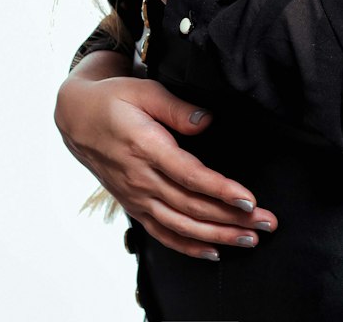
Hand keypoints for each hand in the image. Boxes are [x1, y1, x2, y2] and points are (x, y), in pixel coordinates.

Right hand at [56, 53, 277, 259]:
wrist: (77, 118)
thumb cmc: (114, 100)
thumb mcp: (144, 91)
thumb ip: (176, 107)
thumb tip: (207, 120)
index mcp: (146, 148)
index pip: (189, 176)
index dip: (220, 190)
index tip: (249, 199)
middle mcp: (141, 179)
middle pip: (191, 206)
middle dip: (232, 217)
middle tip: (266, 222)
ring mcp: (136, 196)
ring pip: (181, 225)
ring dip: (217, 235)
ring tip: (249, 239)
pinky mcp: (134, 205)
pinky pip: (162, 233)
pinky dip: (188, 246)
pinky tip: (214, 252)